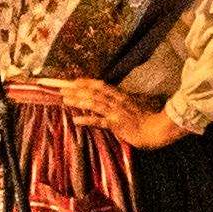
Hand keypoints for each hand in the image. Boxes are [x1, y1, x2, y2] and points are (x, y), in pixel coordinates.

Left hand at [13, 72, 172, 148]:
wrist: (154, 130)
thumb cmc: (141, 120)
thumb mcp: (126, 109)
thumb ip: (113, 105)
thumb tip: (99, 104)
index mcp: (117, 96)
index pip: (97, 85)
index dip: (82, 82)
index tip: (69, 81)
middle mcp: (115, 101)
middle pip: (91, 91)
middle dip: (74, 88)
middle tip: (58, 87)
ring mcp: (116, 112)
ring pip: (94, 103)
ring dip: (78, 100)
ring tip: (64, 100)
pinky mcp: (117, 124)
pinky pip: (100, 121)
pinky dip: (87, 120)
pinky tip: (76, 121)